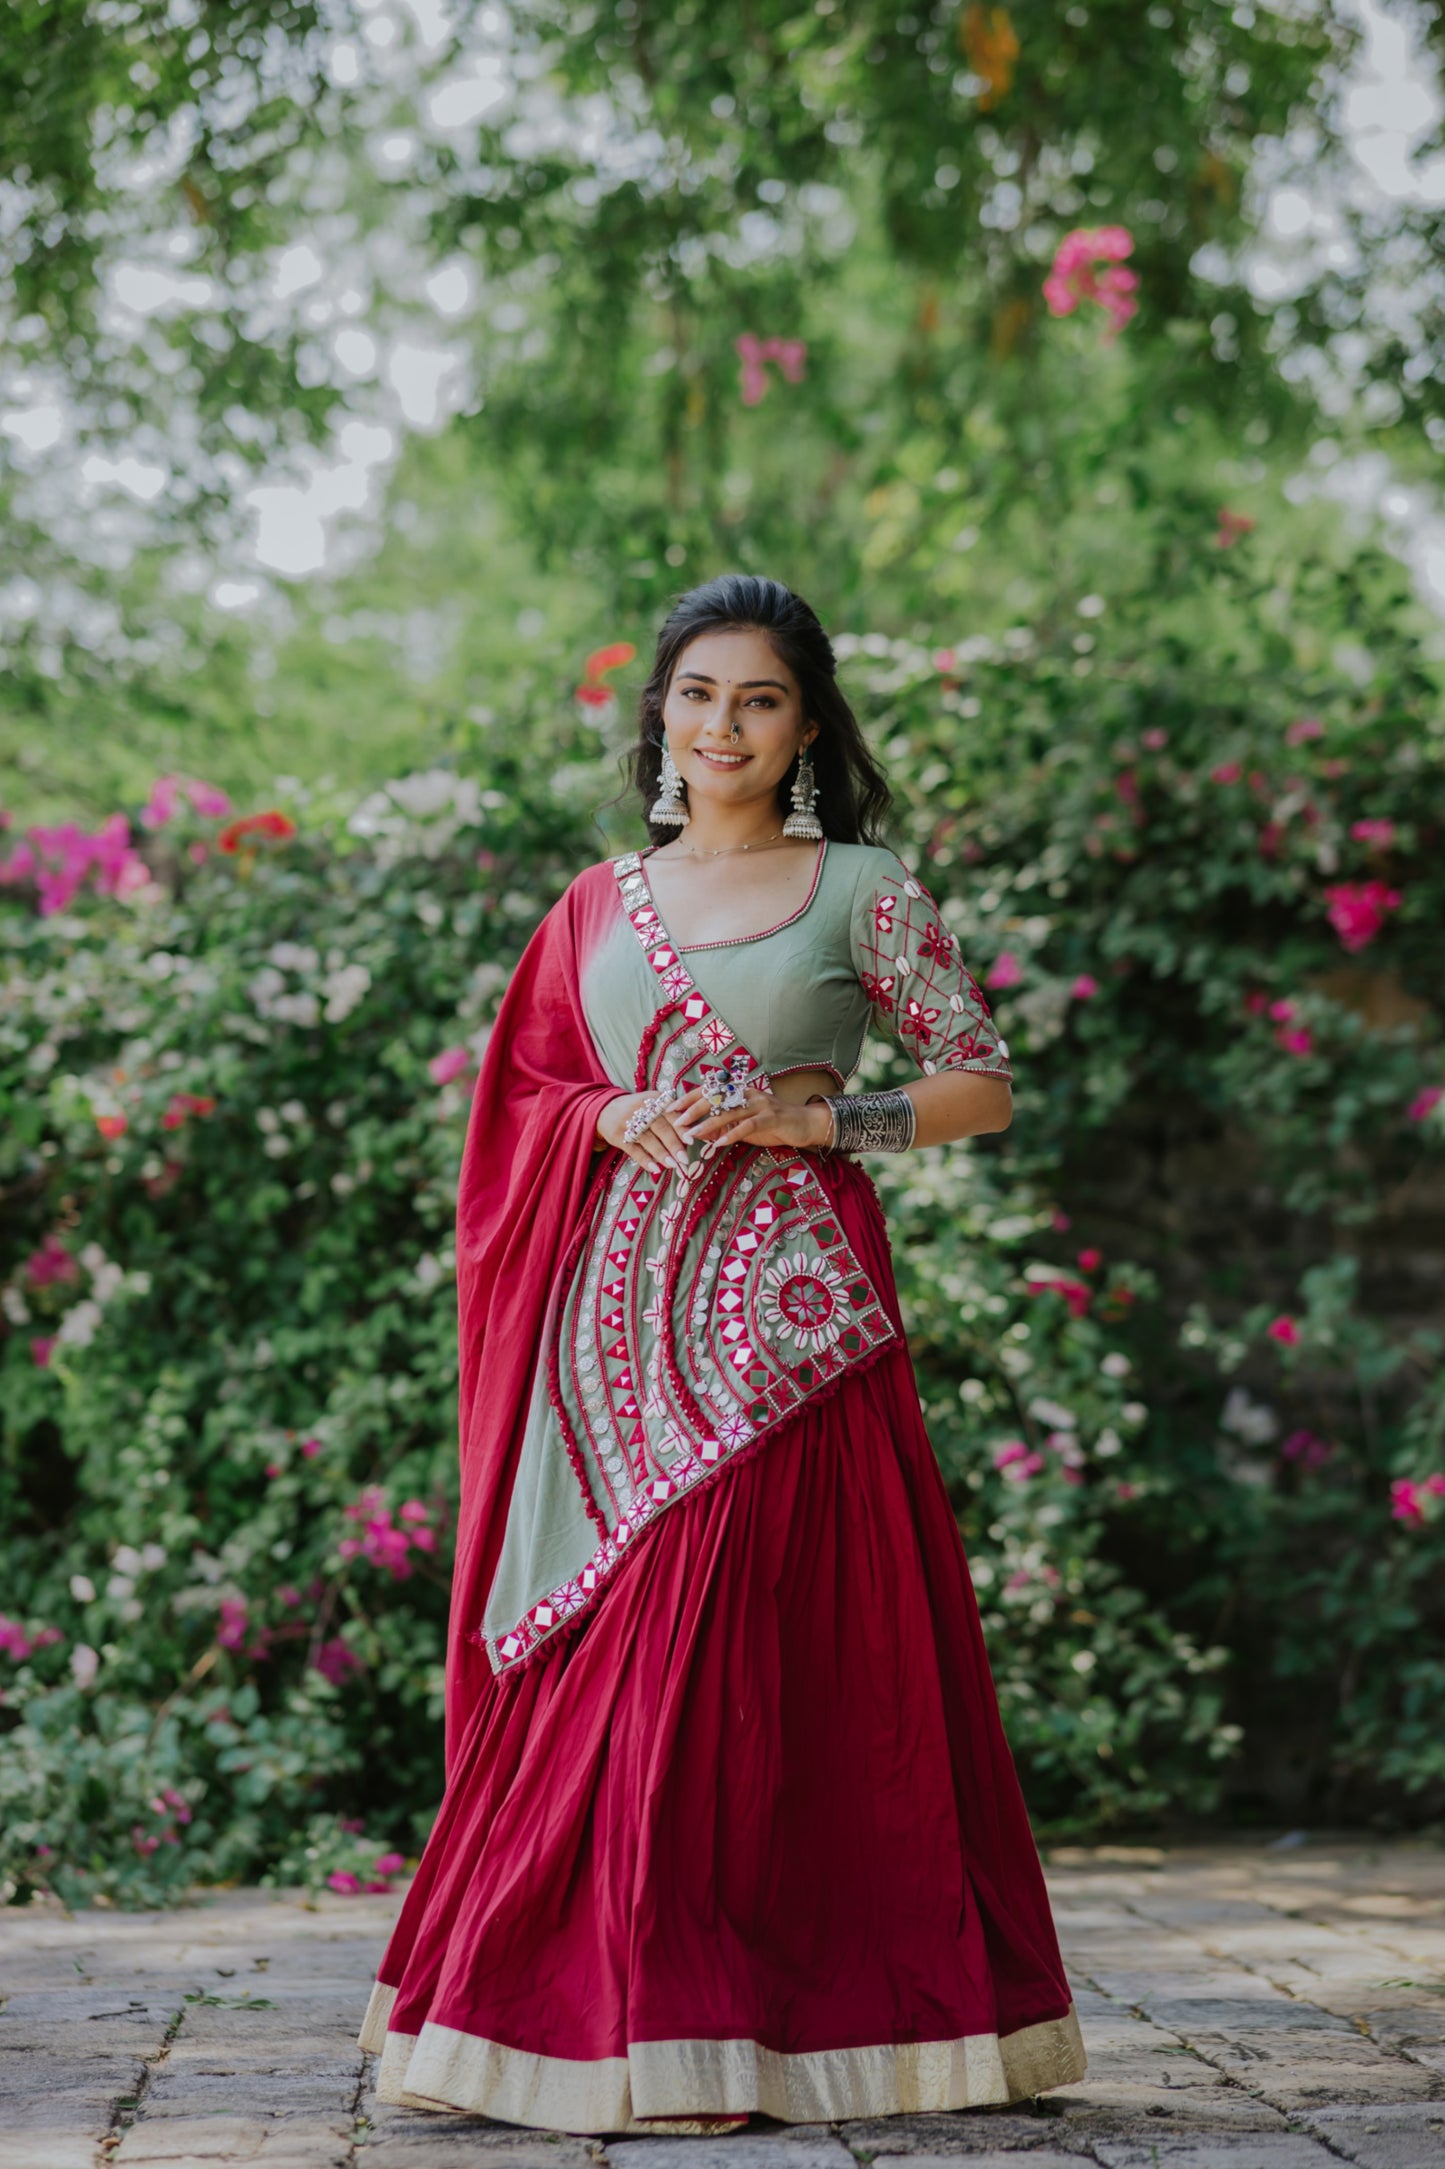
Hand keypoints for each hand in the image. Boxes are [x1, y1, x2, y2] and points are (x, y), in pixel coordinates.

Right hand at [595, 1089, 695, 1178]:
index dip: (681, 1128)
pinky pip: (633, 1149)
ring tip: (672, 1165)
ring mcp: (628, 1122)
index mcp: (654, 1099)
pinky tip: (654, 1168)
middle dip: (674, 1144)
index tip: (690, 1140)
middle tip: (684, 1159)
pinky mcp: (618, 1135)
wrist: (605, 1109)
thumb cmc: (639, 1109)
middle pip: (661, 1128)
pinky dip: (644, 1160)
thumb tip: (692, 1135)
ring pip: (648, 1140)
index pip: (671, 1114)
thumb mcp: (653, 1103)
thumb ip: (671, 1113)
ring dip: (661, 1154)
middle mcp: (641, 1108)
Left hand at [671, 1082, 833, 1158]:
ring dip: (709, 1124)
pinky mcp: (771, 1117)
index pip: (709, 1091)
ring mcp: (760, 1104)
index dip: (689, 1097)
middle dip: (694, 1110)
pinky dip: (732, 1134)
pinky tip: (720, 1144)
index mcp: (739, 1092)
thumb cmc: (771, 1124)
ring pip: (729, 1111)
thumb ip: (722, 1126)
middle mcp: (747, 1093)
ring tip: (693, 1134)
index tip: (671, 1107)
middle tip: (677, 1121)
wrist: (804, 1124)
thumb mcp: (743, 1125)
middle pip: (716, 1098)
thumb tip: (697, 1132)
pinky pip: (748, 1125)